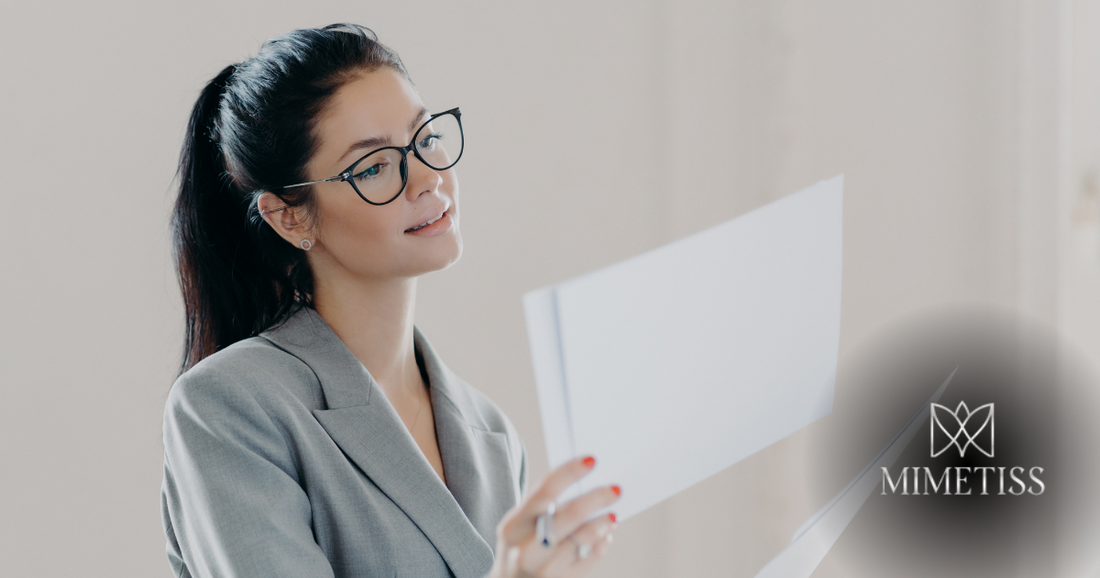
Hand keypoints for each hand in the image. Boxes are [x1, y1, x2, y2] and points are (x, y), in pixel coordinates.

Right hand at [488, 455, 620, 577]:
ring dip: (602, 524)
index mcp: (512, 526)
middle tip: (615, 489)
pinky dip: (600, 546)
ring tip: (613, 515)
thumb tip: (584, 483)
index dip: (570, 472)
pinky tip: (605, 536)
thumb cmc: (518, 548)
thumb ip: (543, 506)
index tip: (592, 460)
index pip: (545, 491)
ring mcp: (543, 570)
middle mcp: (525, 549)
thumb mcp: (518, 527)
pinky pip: (588, 561)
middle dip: (596, 499)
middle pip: (569, 516)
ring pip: (582, 540)